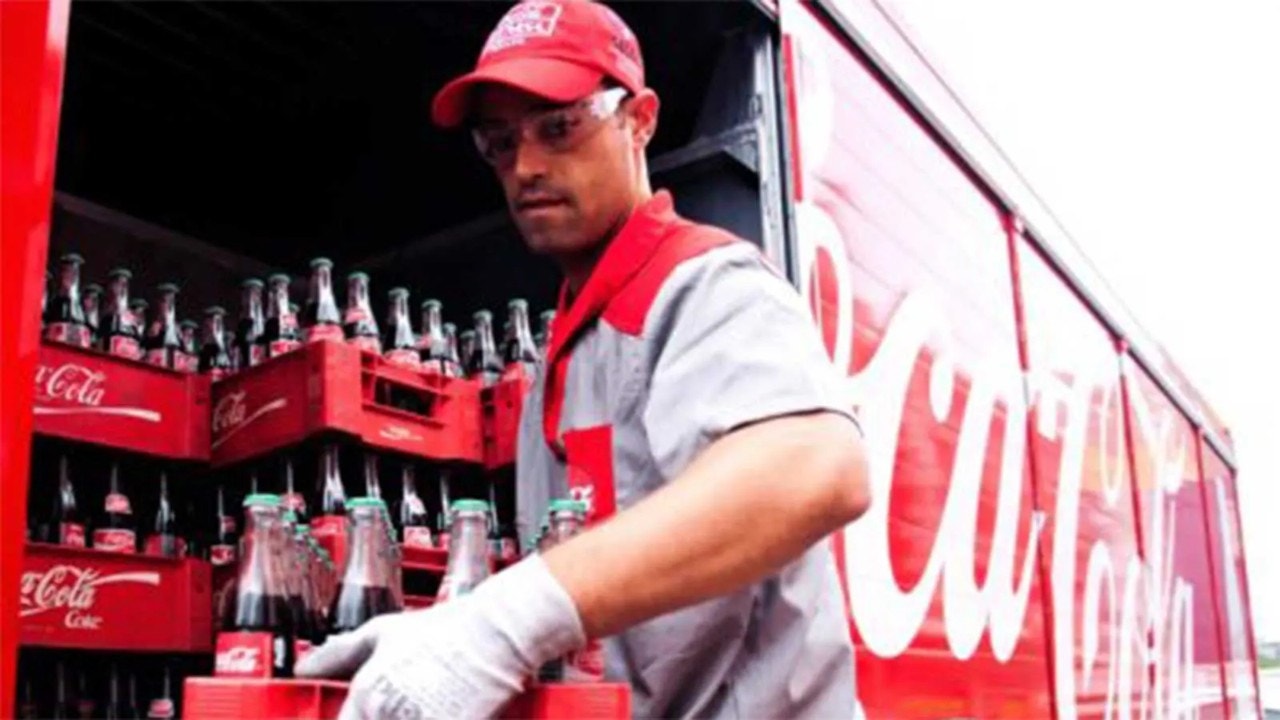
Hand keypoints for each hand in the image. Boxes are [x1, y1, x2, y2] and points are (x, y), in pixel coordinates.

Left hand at [296, 556, 584, 719]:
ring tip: (426, 708)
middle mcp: (388, 716)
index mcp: (367, 696)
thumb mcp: (385, 631)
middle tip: (401, 709)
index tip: (349, 719)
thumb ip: (341, 651)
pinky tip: (443, 714)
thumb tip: (306, 666)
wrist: (495, 633)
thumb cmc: (444, 629)